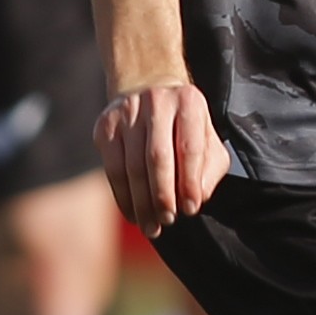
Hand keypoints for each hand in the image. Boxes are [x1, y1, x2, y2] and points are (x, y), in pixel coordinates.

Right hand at [94, 80, 227, 235]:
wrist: (147, 87)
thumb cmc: (184, 125)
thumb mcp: (208, 139)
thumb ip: (209, 169)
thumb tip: (196, 199)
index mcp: (188, 102)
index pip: (189, 148)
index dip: (189, 183)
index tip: (191, 210)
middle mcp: (157, 101)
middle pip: (157, 158)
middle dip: (162, 196)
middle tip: (168, 221)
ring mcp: (127, 111)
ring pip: (132, 166)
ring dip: (141, 203)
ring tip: (151, 227)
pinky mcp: (106, 125)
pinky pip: (112, 168)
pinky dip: (122, 196)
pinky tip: (132, 214)